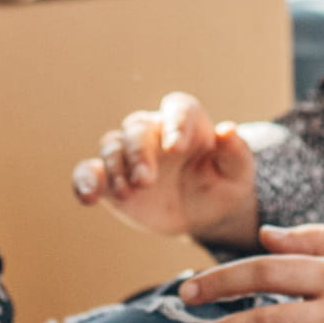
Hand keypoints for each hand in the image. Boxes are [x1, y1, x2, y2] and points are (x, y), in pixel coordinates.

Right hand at [70, 89, 261, 248]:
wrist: (203, 213)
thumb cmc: (223, 184)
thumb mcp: (238, 173)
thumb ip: (236, 153)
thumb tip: (228, 130)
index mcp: (186, 122)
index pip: (178, 109)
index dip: (175, 123)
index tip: (177, 147)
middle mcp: (153, 132)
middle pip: (138, 128)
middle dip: (139, 152)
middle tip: (146, 180)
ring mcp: (129, 156)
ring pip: (112, 146)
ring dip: (115, 167)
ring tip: (127, 192)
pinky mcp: (110, 179)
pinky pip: (90, 173)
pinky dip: (84, 181)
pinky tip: (88, 197)